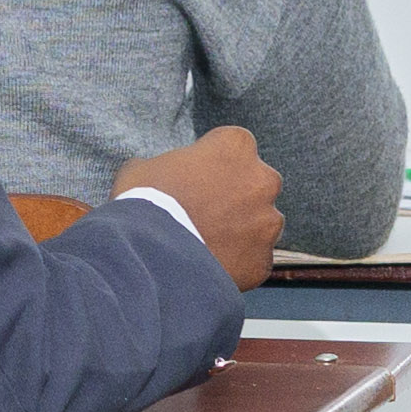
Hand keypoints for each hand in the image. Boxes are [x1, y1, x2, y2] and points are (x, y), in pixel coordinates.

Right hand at [114, 127, 285, 288]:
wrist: (148, 259)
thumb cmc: (143, 205)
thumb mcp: (143, 168)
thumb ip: (166, 165)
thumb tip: (162, 174)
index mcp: (236, 146)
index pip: (234, 146)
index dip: (212, 163)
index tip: (196, 178)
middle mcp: (263, 180)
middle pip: (256, 183)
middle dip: (236, 195)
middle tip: (203, 211)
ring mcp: (267, 222)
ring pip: (260, 223)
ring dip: (240, 230)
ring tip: (205, 243)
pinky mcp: (263, 260)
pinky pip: (253, 259)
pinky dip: (237, 263)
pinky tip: (208, 265)